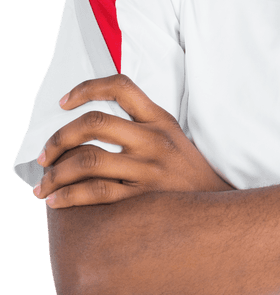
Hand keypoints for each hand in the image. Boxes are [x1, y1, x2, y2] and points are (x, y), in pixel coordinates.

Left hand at [32, 74, 233, 207]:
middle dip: (58, 139)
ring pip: (88, 161)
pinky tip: (57, 202)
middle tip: (44, 155)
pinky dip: (69, 197)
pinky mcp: (145, 198)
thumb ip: (141, 125)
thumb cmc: (189, 174)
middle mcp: (154, 140)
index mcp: (159, 120)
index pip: (120, 87)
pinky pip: (97, 193)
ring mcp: (149, 169)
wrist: (220, 207)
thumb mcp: (173, 138)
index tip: (63, 102)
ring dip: (56, 174)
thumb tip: (91, 126)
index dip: (86, 88)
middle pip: (94, 124)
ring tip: (43, 186)